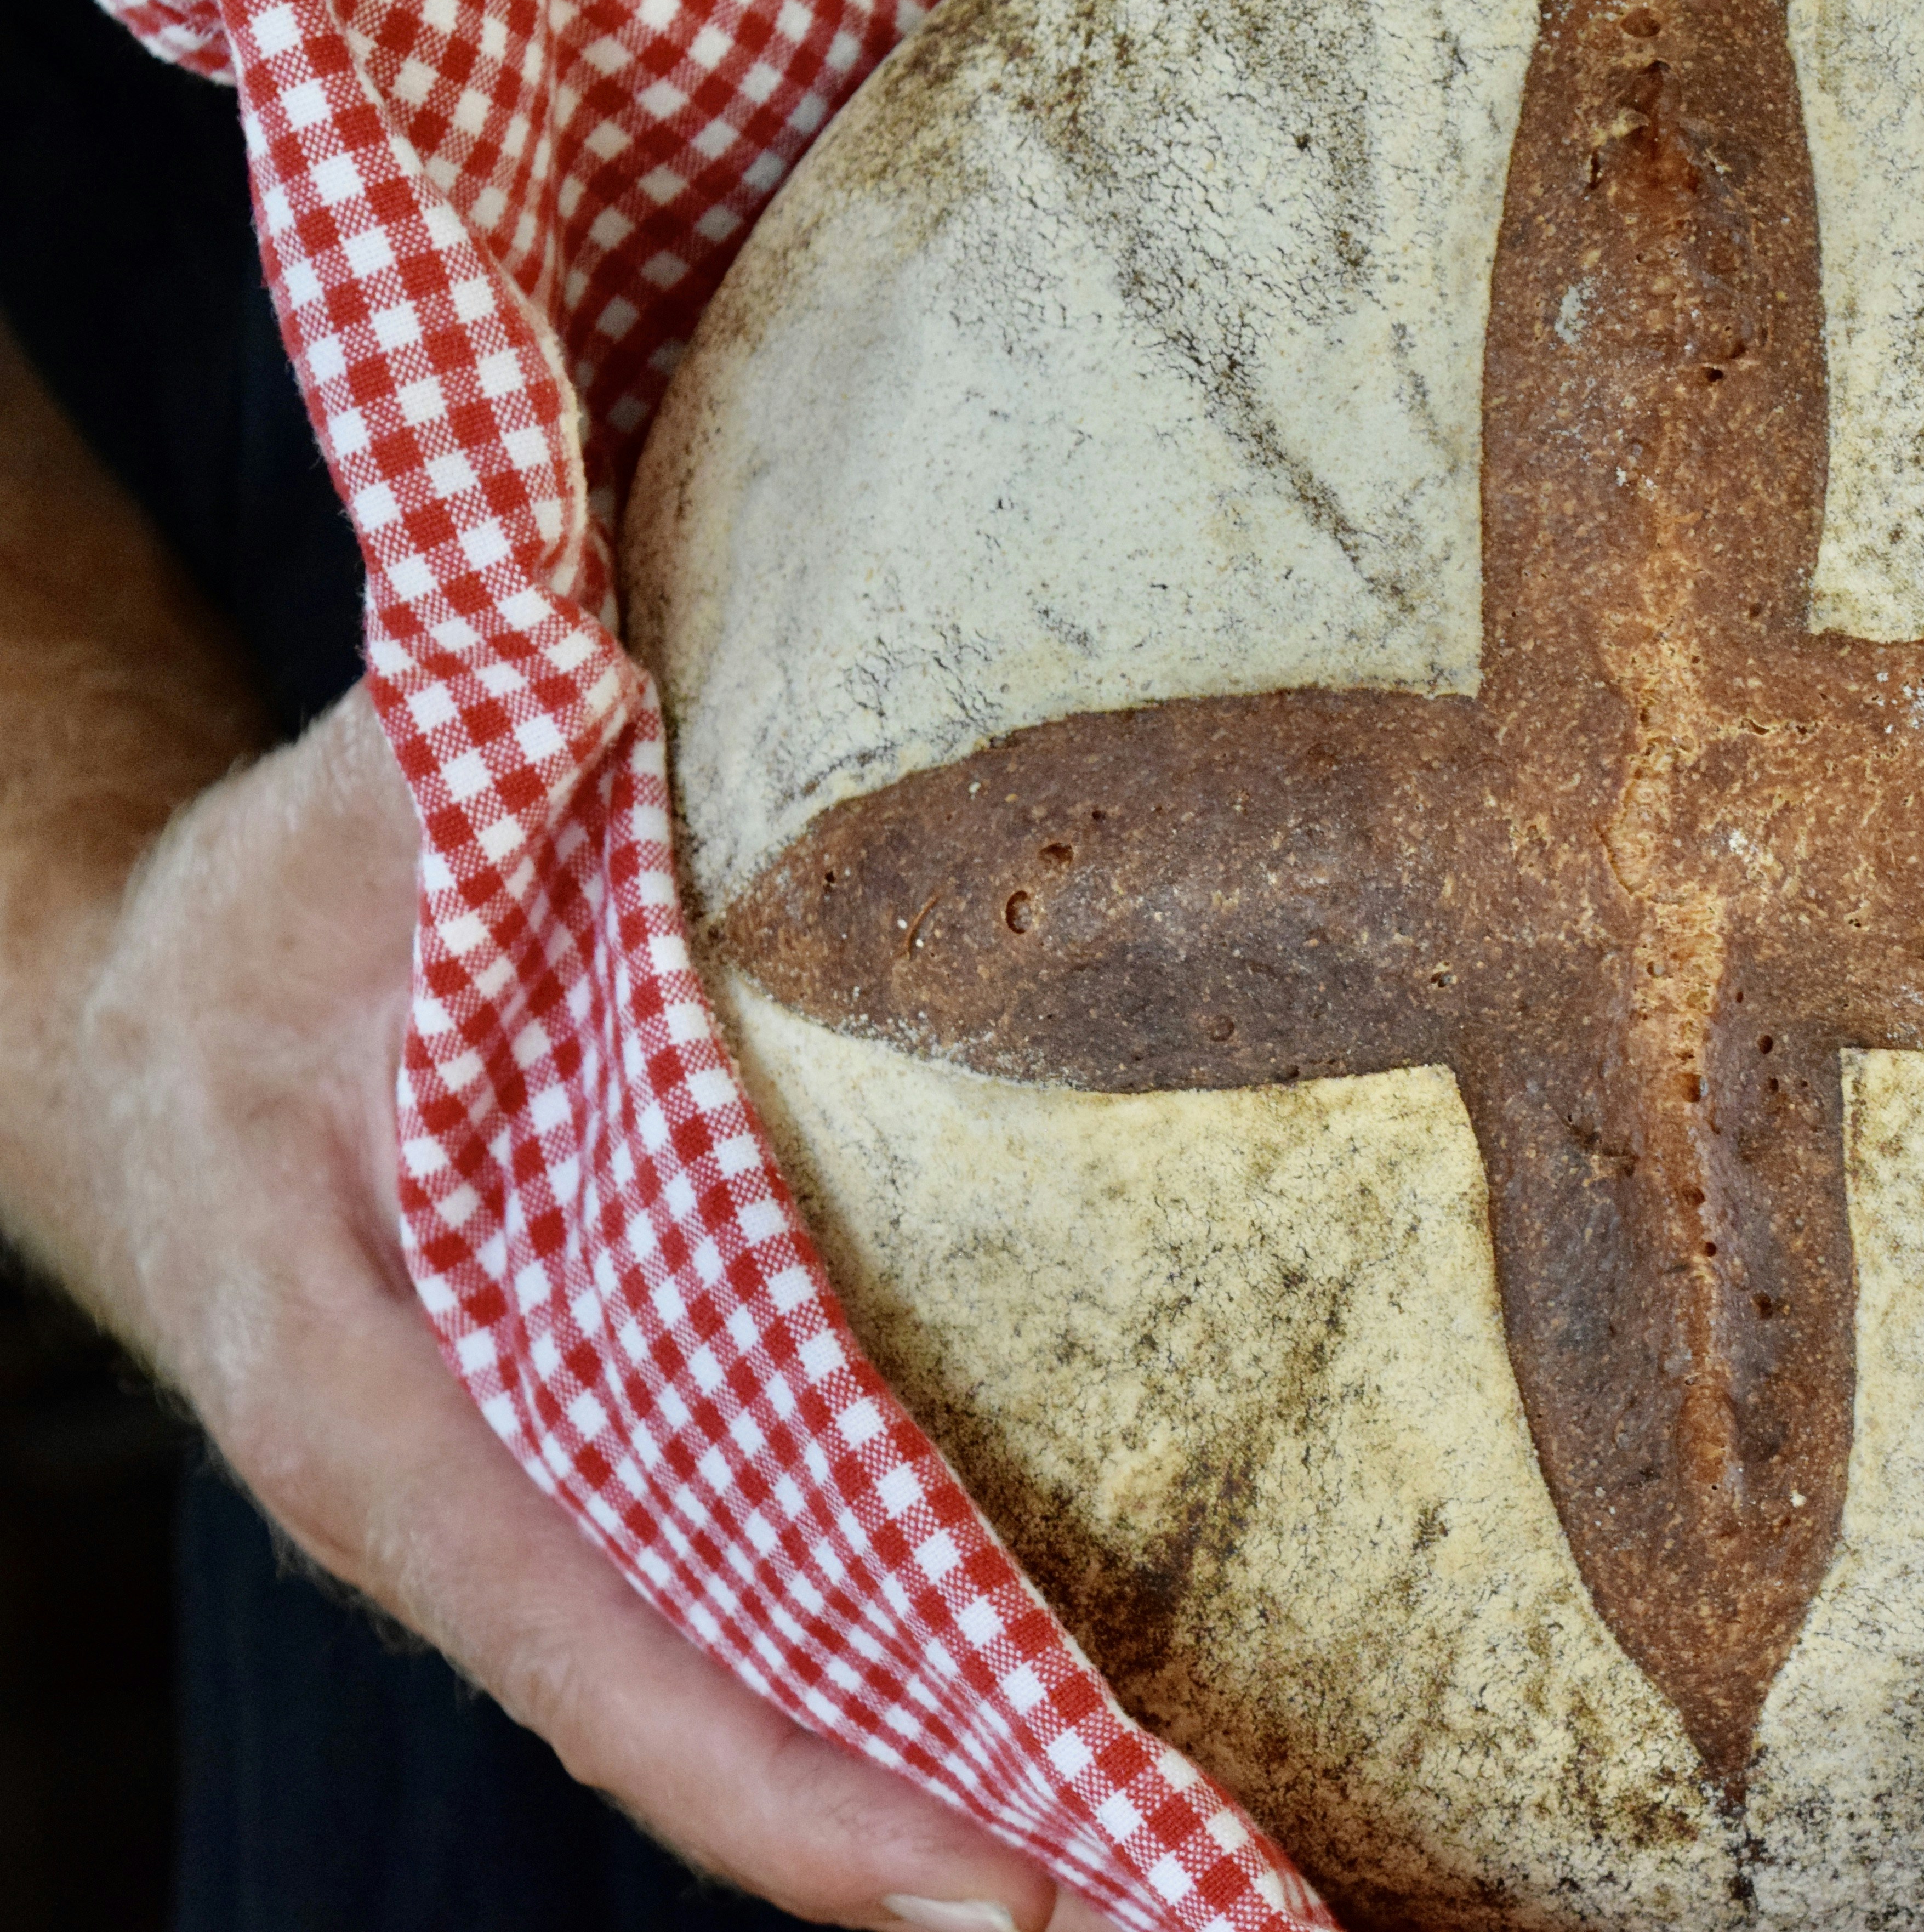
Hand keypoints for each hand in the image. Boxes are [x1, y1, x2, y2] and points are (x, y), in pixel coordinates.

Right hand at [23, 681, 1121, 1930]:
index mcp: (379, 1400)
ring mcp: (533, 1517)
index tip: (1023, 1876)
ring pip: (753, 1698)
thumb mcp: (346, 853)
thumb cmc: (255, 949)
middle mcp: (468, 1509)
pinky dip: (905, 1680)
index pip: (618, 1645)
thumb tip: (639, 692)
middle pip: (726, 1722)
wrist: (141, 1041)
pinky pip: (759, 1610)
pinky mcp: (595, 1479)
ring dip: (954, 1784)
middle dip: (949, 1824)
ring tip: (1193, 1860)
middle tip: (1202, 1898)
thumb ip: (480, 807)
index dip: (815, 1781)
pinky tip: (1065, 1709)